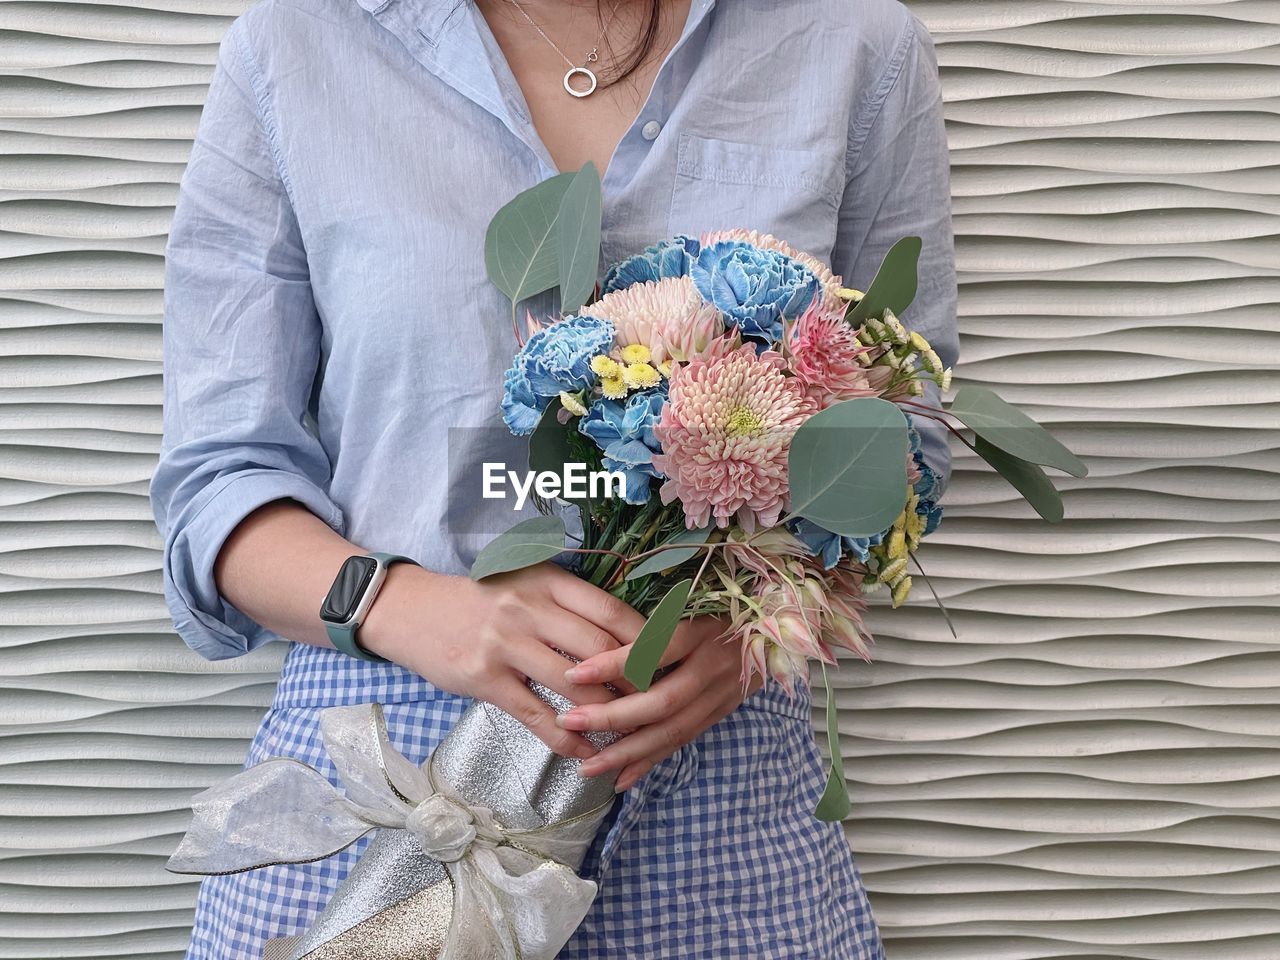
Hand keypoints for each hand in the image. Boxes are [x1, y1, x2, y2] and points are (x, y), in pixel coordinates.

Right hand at [361, 562, 646, 759]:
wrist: (412, 610)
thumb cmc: (482, 600)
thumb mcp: (528, 585)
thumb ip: (571, 605)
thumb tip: (631, 637)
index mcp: (548, 580)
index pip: (612, 611)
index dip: (647, 640)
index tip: (672, 663)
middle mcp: (530, 608)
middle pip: (601, 648)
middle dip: (637, 680)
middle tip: (661, 702)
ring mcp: (507, 644)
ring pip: (575, 685)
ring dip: (609, 713)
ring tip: (631, 731)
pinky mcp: (486, 679)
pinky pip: (537, 715)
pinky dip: (568, 738)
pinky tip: (587, 752)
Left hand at [556, 616, 759, 791]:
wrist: (774, 631)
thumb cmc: (718, 612)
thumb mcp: (693, 605)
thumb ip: (656, 625)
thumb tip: (598, 638)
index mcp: (702, 632)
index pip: (656, 649)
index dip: (616, 663)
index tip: (575, 673)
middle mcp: (713, 668)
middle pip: (662, 700)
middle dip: (613, 717)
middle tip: (570, 722)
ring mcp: (720, 696)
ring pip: (672, 731)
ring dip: (628, 752)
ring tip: (588, 765)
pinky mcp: (720, 715)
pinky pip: (681, 743)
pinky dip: (651, 763)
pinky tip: (622, 779)